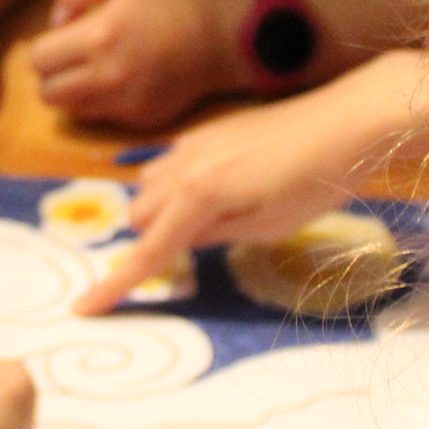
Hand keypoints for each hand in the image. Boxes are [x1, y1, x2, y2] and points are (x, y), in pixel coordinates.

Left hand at [27, 0, 240, 130]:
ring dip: (71, 91)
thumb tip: (55, 23)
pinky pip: (97, 118)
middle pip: (47, 91)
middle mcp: (107, 76)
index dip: (46, 47)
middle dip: (52, 74)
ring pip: (68, 109)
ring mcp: (123, 103)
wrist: (211, 39)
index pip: (40, 58)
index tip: (64, 39)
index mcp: (98, 36)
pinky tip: (116, 83)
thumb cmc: (161, 3)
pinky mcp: (137, 120)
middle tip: (71, 59)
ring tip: (89, 72)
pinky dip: (98, 103)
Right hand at [78, 81, 397, 313]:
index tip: (82, 309)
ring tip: (208, 220)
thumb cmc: (316, 182)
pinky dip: (177, 183)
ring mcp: (194, 143)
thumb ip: (218, 236)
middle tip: (194, 252)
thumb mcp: (270, 225)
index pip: (148, 252)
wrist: (346, 119)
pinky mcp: (210, 130)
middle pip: (138, 216)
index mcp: (197, 196)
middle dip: (151, 240)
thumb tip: (183, 242)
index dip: (116, 285)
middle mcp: (184, 166)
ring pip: (148, 185)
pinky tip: (218, 187)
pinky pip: (170, 162)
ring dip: (161, 209)